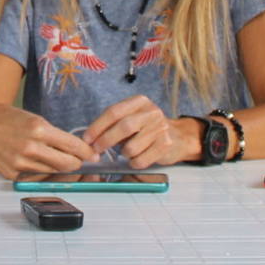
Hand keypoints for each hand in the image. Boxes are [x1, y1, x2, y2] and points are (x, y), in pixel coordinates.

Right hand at [0, 102, 95, 179]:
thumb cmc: (6, 118)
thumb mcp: (33, 118)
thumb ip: (53, 134)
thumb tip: (74, 148)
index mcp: (39, 129)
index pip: (73, 146)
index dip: (86, 152)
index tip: (92, 154)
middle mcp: (31, 148)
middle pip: (67, 164)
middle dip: (77, 163)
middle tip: (82, 160)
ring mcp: (21, 163)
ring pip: (53, 172)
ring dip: (60, 167)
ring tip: (61, 160)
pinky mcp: (13, 175)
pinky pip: (36, 176)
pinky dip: (42, 171)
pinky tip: (40, 163)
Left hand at [82, 95, 198, 167]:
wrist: (178, 136)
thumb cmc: (147, 128)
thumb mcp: (132, 118)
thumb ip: (114, 124)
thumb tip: (90, 138)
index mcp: (139, 102)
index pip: (114, 112)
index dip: (97, 126)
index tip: (86, 138)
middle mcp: (151, 112)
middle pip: (123, 127)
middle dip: (105, 141)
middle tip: (95, 150)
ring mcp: (161, 128)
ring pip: (131, 147)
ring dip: (123, 153)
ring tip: (126, 151)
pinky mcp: (166, 145)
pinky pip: (141, 160)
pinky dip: (134, 162)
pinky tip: (137, 158)